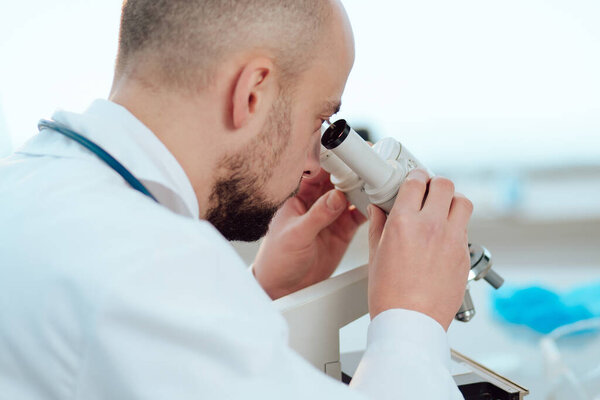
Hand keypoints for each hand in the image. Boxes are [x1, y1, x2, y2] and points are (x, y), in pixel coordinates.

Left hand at [253, 169, 366, 299]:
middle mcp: (316, 203)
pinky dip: (369, 208)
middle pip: (338, 180)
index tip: (348, 156)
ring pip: (351, 195)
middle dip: (353, 172)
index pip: (317, 173)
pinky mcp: (342, 230)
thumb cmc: (276, 259)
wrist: (283, 288)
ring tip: (377, 183)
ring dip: (363, 189)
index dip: (332, 162)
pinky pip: (358, 214)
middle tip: (368, 168)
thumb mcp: (296, 235)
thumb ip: (317, 216)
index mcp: (298, 197)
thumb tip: (336, 197)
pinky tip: (377, 203)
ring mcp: (330, 216)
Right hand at [367, 169, 472, 329]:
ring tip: (442, 210)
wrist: (410, 322)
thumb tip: (378, 210)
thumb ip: (378, 225)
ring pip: (463, 202)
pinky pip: (465, 229)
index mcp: (403, 223)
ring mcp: (452, 241)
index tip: (413, 180)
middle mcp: (431, 227)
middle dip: (435, 184)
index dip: (414, 177)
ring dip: (452, 201)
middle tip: (428, 192)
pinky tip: (443, 237)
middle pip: (445, 184)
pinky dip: (456, 226)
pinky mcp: (464, 256)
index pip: (416, 181)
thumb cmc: (389, 294)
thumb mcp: (375, 255)